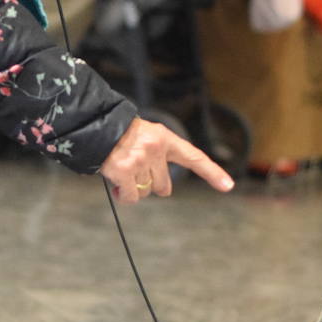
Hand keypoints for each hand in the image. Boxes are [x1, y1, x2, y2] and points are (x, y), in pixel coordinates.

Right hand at [100, 115, 234, 202]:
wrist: (94, 125)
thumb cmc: (118, 134)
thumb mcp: (144, 136)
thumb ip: (156, 156)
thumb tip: (158, 189)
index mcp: (164, 138)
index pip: (194, 157)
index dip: (212, 172)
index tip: (228, 186)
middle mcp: (155, 149)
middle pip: (163, 186)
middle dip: (150, 185)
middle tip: (135, 172)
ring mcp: (140, 160)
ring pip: (145, 192)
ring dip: (133, 188)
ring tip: (121, 171)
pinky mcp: (123, 171)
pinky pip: (131, 197)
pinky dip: (124, 196)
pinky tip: (116, 185)